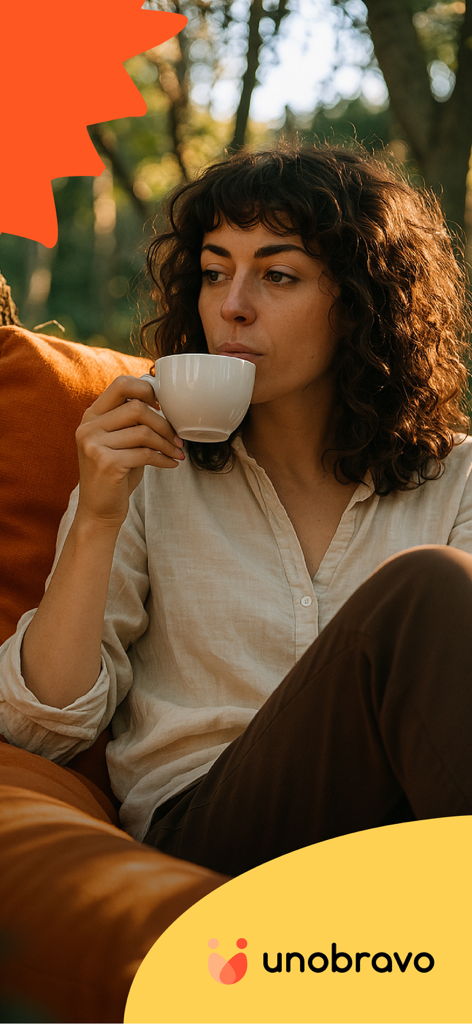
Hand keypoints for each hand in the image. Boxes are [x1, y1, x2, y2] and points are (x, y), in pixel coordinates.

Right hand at [75, 376, 184, 526]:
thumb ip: (131, 421)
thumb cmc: (115, 473)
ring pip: (143, 432)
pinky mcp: (106, 463)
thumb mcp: (119, 442)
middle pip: (137, 408)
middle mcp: (88, 427)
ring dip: (167, 443)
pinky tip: (171, 464)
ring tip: (176, 452)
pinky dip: (164, 459)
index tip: (163, 407)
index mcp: (92, 416)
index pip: (121, 384)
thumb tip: (162, 399)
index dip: (147, 390)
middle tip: (177, 439)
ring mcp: (94, 445)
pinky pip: (145, 454)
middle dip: (164, 423)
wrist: (98, 510)